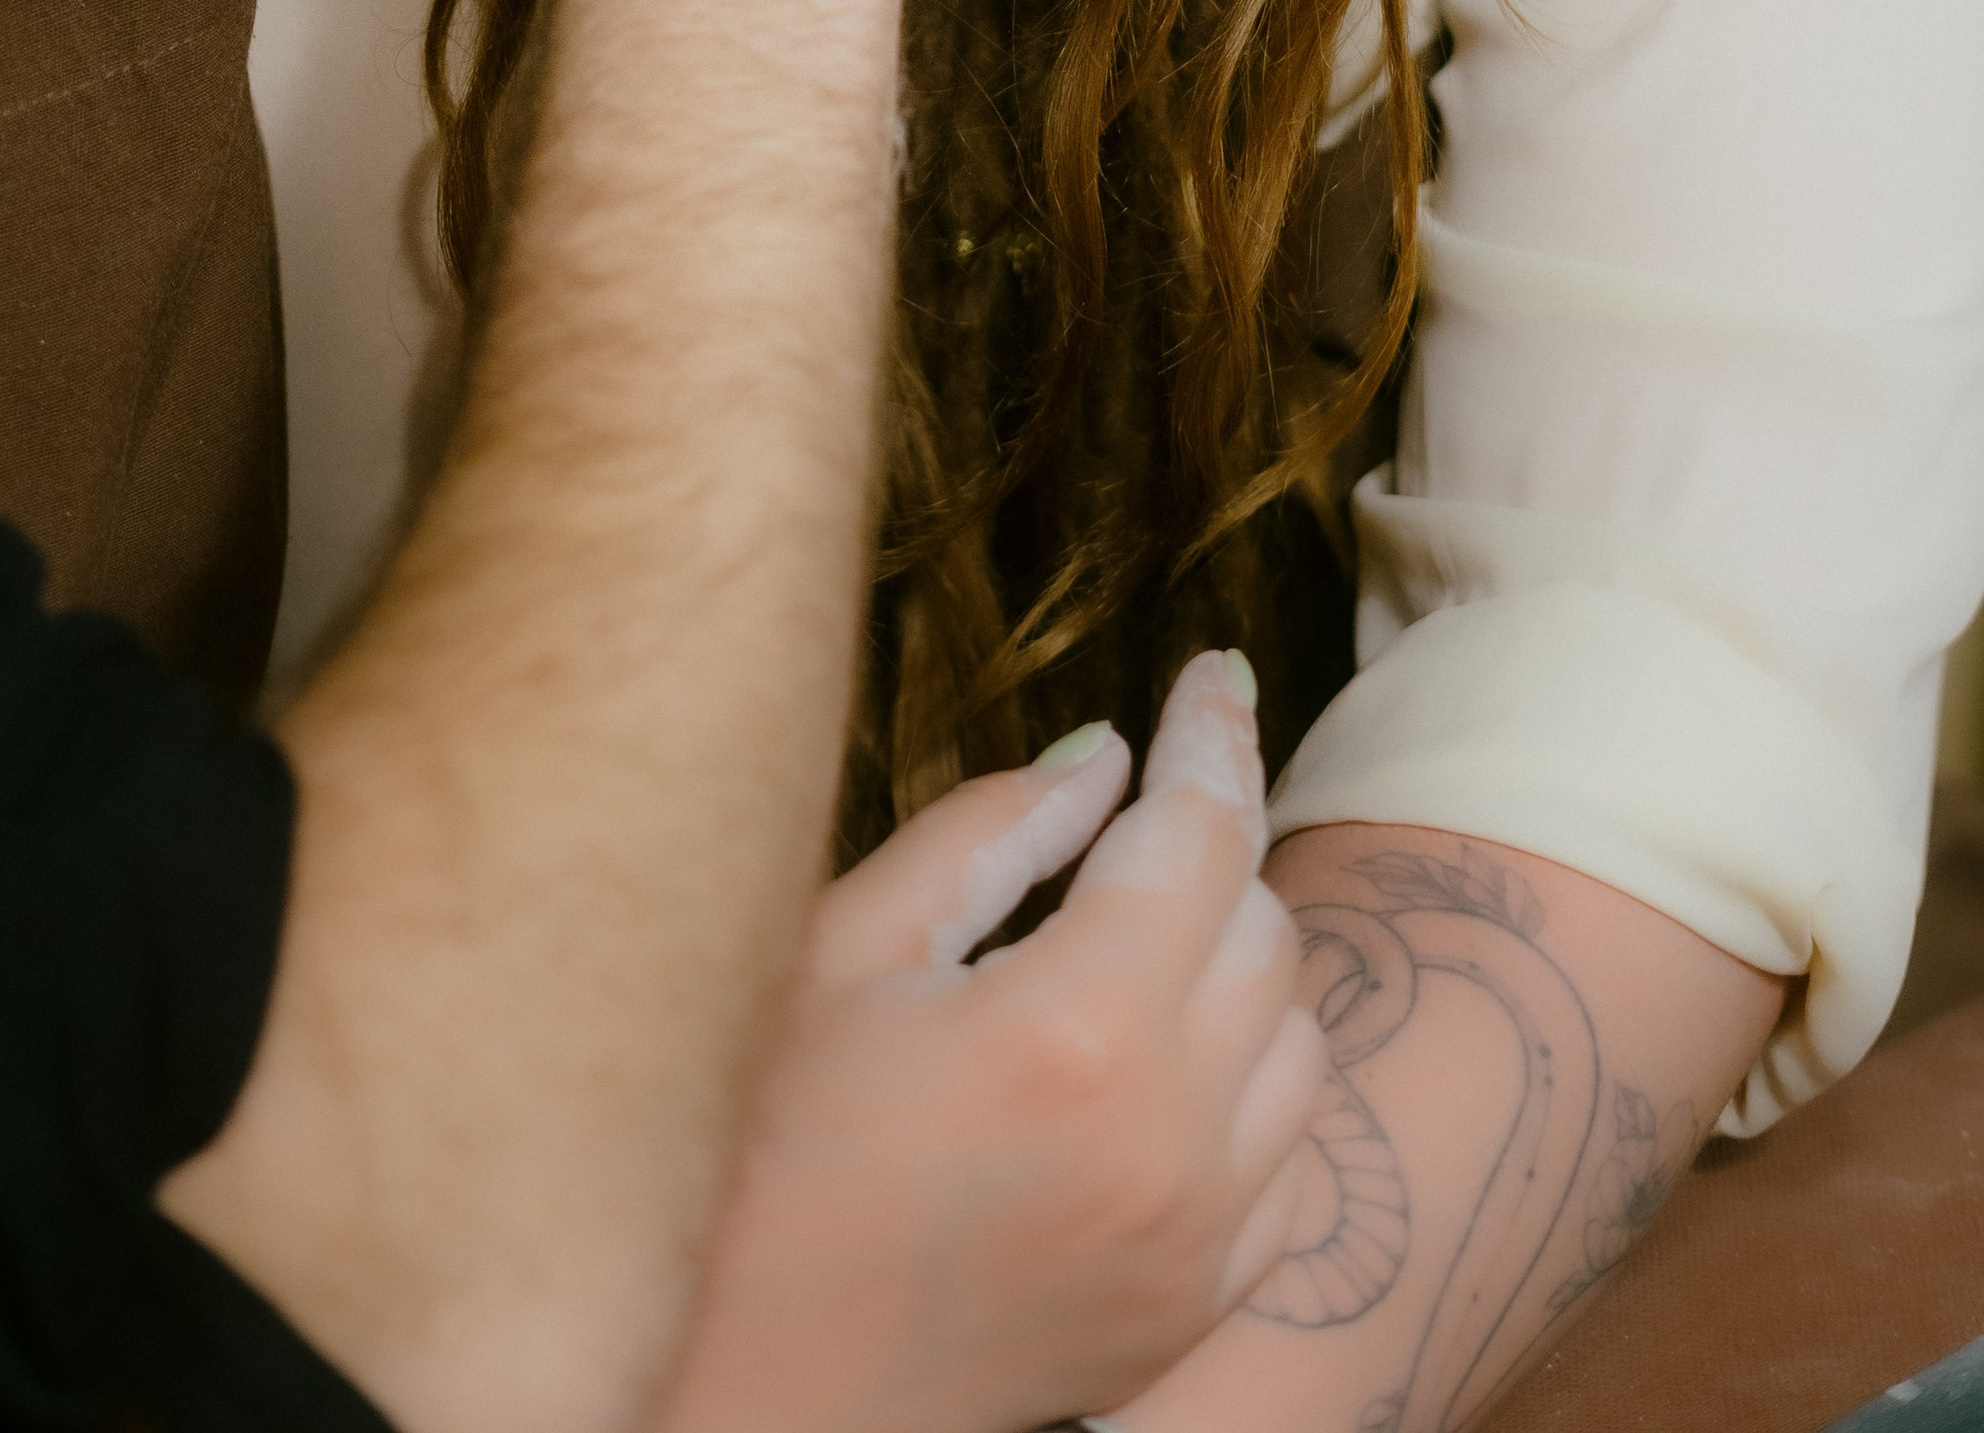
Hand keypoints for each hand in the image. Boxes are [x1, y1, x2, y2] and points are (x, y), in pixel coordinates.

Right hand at [655, 654, 1328, 1432]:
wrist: (734, 1390)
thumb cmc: (752, 1154)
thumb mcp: (840, 953)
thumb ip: (987, 835)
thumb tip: (1101, 755)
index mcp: (1077, 1028)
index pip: (1202, 832)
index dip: (1213, 733)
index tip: (1213, 672)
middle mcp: (1169, 1138)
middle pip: (1264, 931)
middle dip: (1210, 844)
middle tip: (1136, 805)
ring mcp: (1194, 1242)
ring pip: (1299, 1048)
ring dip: (1240, 968)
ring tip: (1139, 931)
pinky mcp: (1188, 1313)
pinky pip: (1289, 1170)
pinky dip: (1255, 1094)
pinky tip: (1172, 1064)